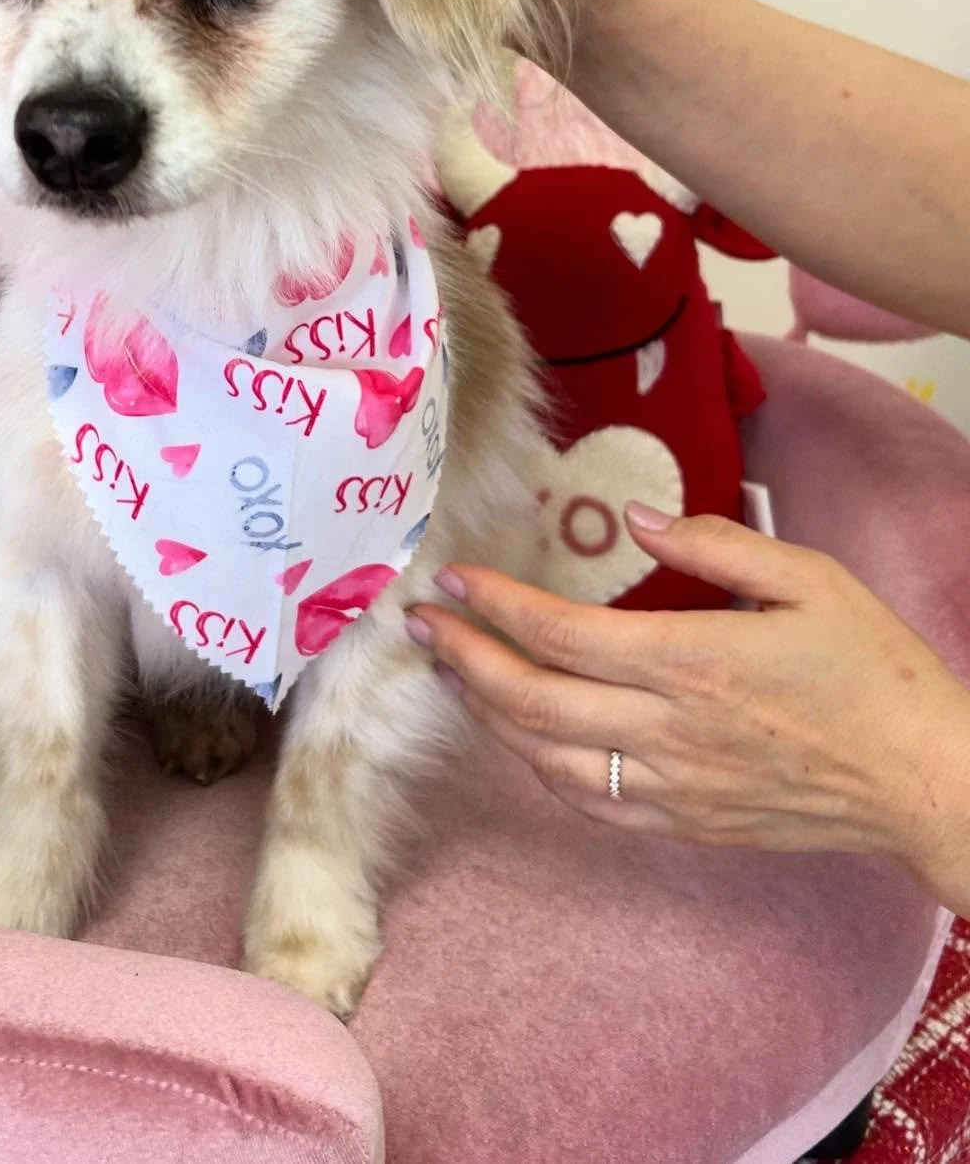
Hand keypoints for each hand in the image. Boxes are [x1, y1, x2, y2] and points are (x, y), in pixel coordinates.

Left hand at [405, 505, 969, 904]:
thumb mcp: (809, 577)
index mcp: (691, 662)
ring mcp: (672, 787)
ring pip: (546, 759)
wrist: (926, 781)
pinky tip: (523, 738)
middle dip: (465, 661)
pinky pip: (589, 805)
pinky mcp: (685, 824)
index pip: (560, 635)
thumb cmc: (874, 669)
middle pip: (531, 701)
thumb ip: (712, 544)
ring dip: (490, 715)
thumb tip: (635, 517)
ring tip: (457, 674)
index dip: (495, 606)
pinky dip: (540, 769)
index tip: (453, 579)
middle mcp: (667, 731)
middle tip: (422, 628)